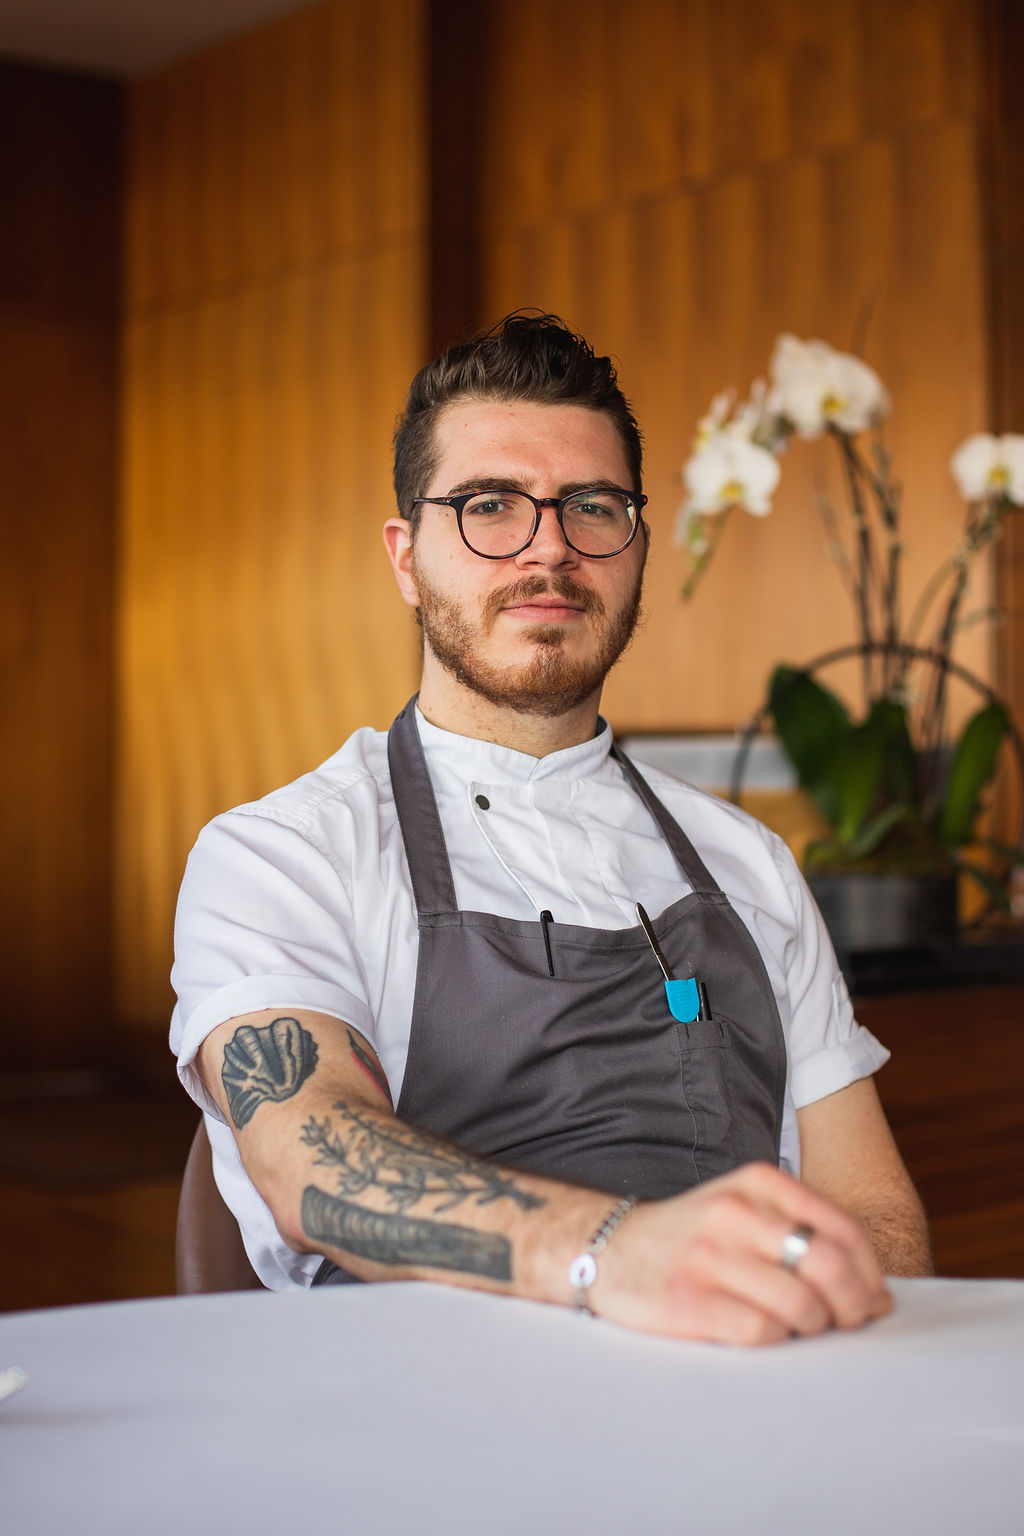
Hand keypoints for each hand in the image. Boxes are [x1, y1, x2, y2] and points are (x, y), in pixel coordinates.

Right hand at [593, 1162, 892, 1345]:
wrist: (607, 1248)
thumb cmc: (694, 1237)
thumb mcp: (746, 1208)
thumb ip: (806, 1235)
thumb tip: (877, 1294)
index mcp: (758, 1182)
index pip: (844, 1230)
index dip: (871, 1274)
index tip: (873, 1300)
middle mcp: (735, 1212)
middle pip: (830, 1266)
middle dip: (855, 1306)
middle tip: (852, 1324)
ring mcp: (710, 1256)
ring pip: (802, 1305)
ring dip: (815, 1328)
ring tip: (803, 1328)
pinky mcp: (689, 1300)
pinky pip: (762, 1332)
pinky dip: (776, 1340)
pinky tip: (765, 1331)